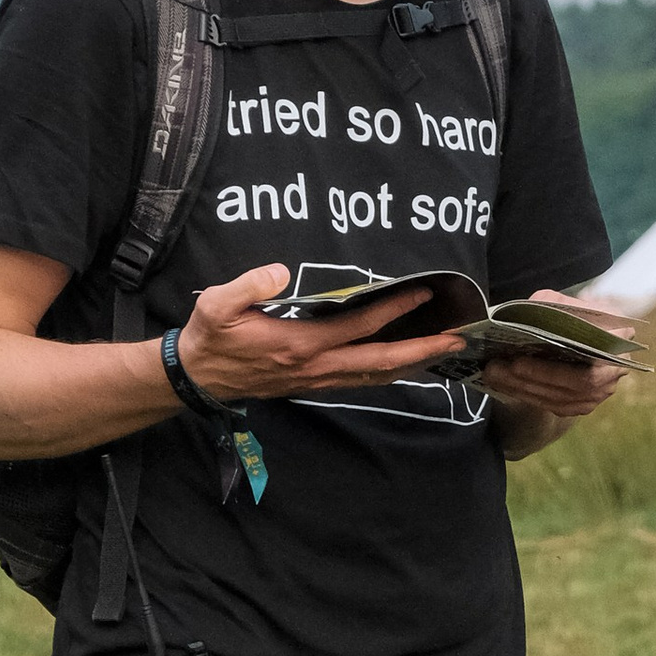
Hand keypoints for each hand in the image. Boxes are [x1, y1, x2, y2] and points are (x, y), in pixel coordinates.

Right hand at [176, 265, 463, 397]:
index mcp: (300, 345)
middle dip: (422, 350)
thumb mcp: (217, 305)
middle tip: (457, 338)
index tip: (422, 293)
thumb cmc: (210, 338)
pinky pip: (362, 381)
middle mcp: (317, 367)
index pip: (359, 327)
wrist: (199, 378)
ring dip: (412, 364)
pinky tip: (404, 364)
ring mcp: (318, 380)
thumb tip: (280, 271)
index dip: (393, 310)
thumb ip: (248, 286)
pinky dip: (389, 372)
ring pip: (376, 377)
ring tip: (442, 351)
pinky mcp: (315, 384)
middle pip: (382, 362)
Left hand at [475, 290, 635, 454]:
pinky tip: (503, 384)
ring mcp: (600, 393)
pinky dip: (527, 395)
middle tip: (496, 367)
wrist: (582, 336)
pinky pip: (554, 406)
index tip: (518, 360)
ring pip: (561, 398)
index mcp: (618, 339)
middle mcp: (614, 370)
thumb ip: (551, 305)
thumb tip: (528, 315)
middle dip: (530, 377)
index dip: (555, 366)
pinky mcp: (583, 405)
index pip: (590, 357)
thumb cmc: (573, 317)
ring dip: (522, 388)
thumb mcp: (564, 303)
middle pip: (573, 383)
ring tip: (492, 374)